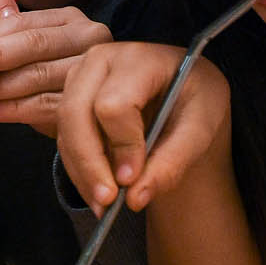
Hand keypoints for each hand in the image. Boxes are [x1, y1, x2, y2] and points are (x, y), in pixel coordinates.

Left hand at [0, 7, 111, 133]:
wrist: (89, 117)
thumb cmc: (52, 81)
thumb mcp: (33, 57)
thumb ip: (9, 47)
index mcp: (70, 20)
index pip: (24, 22)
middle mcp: (89, 38)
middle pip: (34, 43)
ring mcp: (93, 69)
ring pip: (38, 74)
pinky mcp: (90, 102)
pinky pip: (44, 104)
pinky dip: (12, 109)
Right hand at [57, 42, 229, 211]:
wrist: (184, 94)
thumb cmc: (196, 102)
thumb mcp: (202, 129)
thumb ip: (173, 161)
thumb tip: (135, 197)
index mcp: (139, 58)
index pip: (114, 103)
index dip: (121, 145)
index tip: (133, 178)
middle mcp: (100, 60)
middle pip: (76, 114)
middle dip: (89, 163)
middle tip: (107, 202)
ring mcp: (80, 78)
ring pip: (65, 129)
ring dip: (81, 172)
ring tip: (104, 206)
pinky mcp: (71, 100)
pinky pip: (63, 139)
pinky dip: (78, 170)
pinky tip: (97, 192)